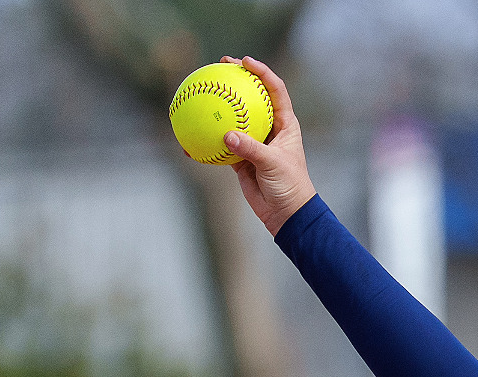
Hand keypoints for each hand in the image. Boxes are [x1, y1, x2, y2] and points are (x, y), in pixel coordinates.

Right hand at [213, 56, 315, 235]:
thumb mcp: (273, 165)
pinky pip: (219, 144)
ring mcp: (253, 142)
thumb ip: (250, 149)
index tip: (245, 62)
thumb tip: (226, 135)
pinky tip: (188, 138)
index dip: (262, 72)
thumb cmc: (289, 186)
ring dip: (218, 105)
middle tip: (220, 65)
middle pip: (251, 97)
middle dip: (237, 79)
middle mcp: (269, 129)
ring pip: (232, 118)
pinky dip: (205, 142)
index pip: (275, 90)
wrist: (286, 214)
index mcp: (284, 124)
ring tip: (199, 90)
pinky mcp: (240, 158)